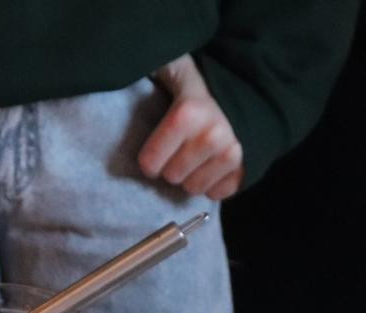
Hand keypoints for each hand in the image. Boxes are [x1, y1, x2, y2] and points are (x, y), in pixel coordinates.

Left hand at [138, 55, 242, 200]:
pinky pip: (218, 193)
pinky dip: (212, 184)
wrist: (243, 89)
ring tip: (195, 156)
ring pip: (194, 188)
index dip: (148, 158)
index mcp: (188, 113)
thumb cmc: (195, 81)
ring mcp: (233, 153)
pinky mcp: (246, 168)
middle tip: (178, 148)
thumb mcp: (169, 65)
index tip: (154, 147)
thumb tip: (119, 67)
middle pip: (172, 177)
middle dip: (170, 166)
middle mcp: (213, 136)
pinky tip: (211, 165)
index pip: (150, 163)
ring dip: (190, 176)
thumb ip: (148, 68)